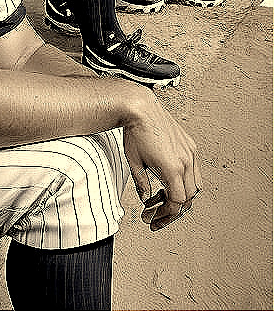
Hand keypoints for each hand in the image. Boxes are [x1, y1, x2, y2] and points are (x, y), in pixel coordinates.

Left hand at [123, 96, 200, 231]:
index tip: (153, 220)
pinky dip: (184, 180)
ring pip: (195, 185)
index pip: (177, 201)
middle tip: (155, 215)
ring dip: (180, 195)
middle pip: (189, 196)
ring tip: (159, 199)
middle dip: (172, 209)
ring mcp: (190, 153)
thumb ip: (142, 184)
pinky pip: (193, 170)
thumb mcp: (133, 162)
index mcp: (172, 168)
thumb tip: (146, 200)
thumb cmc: (134, 133)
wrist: (140, 107)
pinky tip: (167, 182)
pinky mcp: (190, 145)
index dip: (167, 214)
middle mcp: (185, 161)